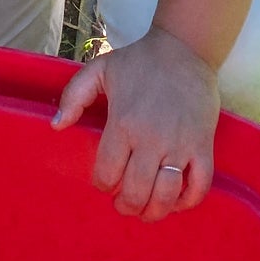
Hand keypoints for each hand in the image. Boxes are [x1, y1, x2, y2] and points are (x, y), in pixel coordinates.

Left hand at [51, 26, 218, 220]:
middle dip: (126, 205)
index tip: (104, 181)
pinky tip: (176, 200)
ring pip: (165, 196)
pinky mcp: (202, 145)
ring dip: (154, 211)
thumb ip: (73, 96)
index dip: (102, 184)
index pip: (107, 173)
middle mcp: (151, 139)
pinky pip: (199, 186)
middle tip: (123, 202)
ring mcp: (180, 145)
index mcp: (123, 123)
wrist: (184, 48)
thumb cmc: (140, 61)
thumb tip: (56, 127)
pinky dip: (187, 201)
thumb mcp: (99, 69)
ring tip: (146, 209)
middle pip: (135, 193)